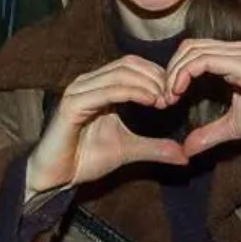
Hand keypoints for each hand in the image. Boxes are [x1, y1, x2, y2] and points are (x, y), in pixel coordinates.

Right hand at [25, 56, 186, 200]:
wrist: (56, 177)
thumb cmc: (85, 159)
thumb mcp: (128, 150)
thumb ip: (155, 147)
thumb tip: (184, 155)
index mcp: (99, 86)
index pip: (133, 66)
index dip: (157, 75)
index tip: (176, 95)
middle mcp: (88, 82)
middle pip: (129, 64)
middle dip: (156, 77)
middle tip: (173, 96)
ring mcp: (78, 91)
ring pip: (120, 74)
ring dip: (147, 84)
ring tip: (165, 99)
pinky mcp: (72, 105)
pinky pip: (107, 91)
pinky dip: (132, 92)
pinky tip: (151, 100)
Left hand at [164, 40, 240, 157]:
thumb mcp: (234, 127)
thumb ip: (209, 133)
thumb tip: (187, 149)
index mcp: (234, 60)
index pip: (195, 53)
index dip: (176, 72)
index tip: (167, 98)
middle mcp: (236, 52)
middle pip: (190, 47)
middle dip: (171, 70)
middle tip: (163, 96)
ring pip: (194, 51)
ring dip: (174, 72)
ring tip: (169, 95)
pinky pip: (205, 60)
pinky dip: (186, 73)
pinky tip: (178, 92)